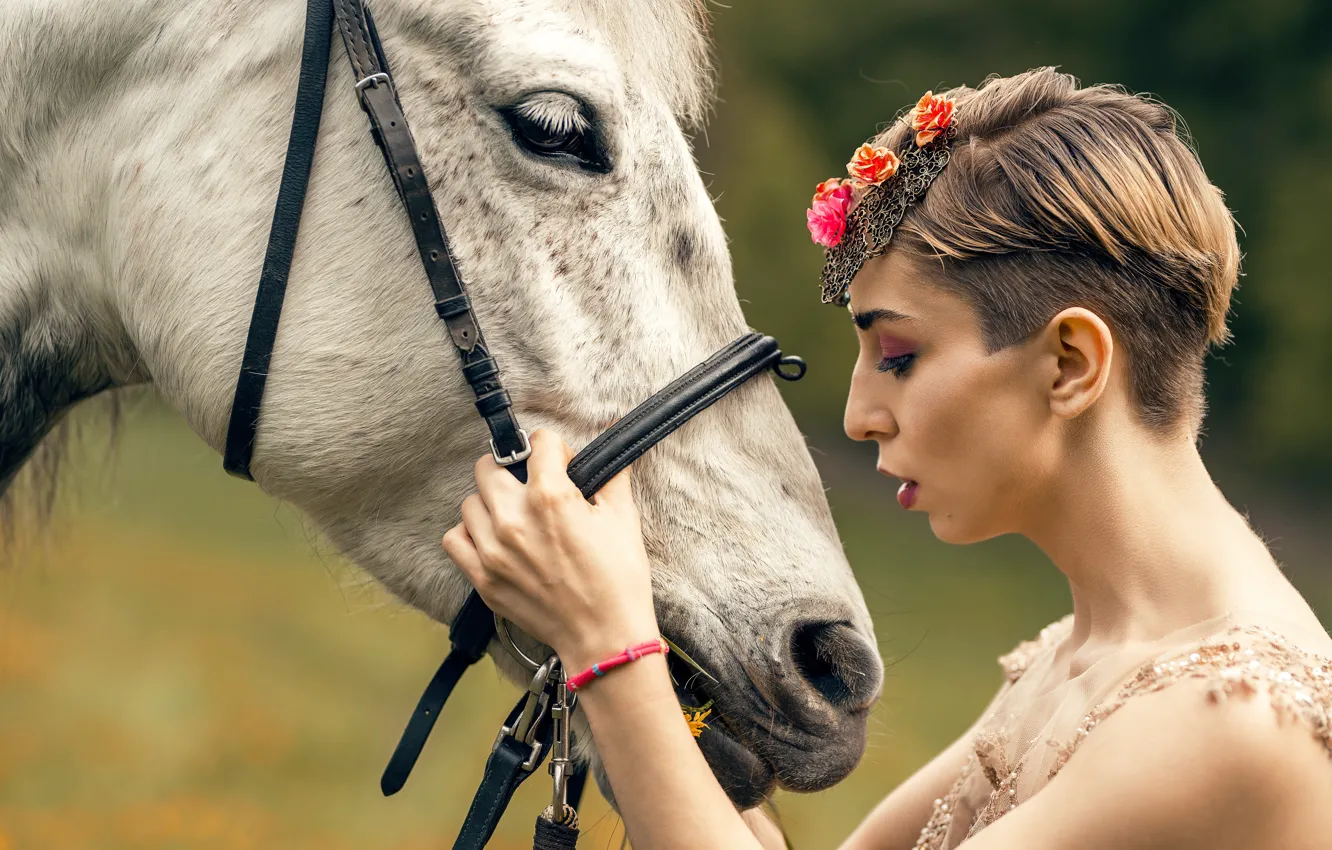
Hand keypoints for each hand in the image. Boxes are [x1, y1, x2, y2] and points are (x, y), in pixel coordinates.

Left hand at [441, 428, 658, 671]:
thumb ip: (611, 471)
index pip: (539, 442)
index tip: (562, 465)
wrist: (605, 636)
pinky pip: (455, 539)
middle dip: (513, 468)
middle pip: (489, 466)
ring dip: (491, 502)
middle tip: (532, 486)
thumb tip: (612, 431)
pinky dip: (469, 534)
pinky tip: (493, 539)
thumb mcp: (623, 517)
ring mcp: (492, 550)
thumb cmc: (619, 579)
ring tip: (515, 516)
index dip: (556, 450)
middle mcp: (513, 518)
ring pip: (470, 501)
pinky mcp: (482, 578)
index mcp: (550, 496)